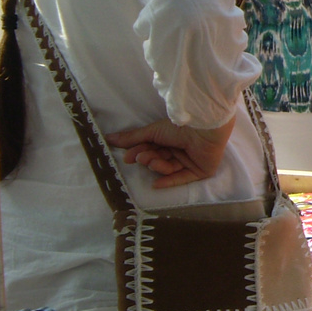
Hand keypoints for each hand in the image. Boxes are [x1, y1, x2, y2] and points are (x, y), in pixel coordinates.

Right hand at [107, 116, 235, 188]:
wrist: (202, 128)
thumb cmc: (178, 126)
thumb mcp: (152, 131)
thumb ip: (132, 138)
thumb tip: (108, 138)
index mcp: (171, 138)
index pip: (153, 148)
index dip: (140, 152)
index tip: (127, 157)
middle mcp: (181, 150)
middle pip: (160, 159)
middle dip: (148, 159)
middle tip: (139, 158)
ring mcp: (192, 161)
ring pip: (169, 168)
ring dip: (157, 166)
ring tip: (151, 160)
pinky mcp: (201, 170)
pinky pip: (183, 178)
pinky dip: (169, 181)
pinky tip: (156, 184)